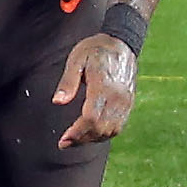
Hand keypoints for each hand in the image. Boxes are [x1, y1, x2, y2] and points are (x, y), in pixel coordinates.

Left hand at [52, 34, 137, 148]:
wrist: (122, 44)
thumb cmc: (95, 50)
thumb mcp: (76, 60)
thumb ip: (68, 82)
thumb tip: (58, 102)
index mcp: (103, 86)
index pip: (91, 118)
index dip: (76, 133)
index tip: (63, 140)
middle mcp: (117, 97)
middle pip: (100, 128)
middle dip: (82, 139)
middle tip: (65, 143)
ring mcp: (125, 102)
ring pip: (111, 131)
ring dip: (93, 138)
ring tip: (76, 138)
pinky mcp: (129, 104)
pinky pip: (118, 126)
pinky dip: (104, 134)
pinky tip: (91, 132)